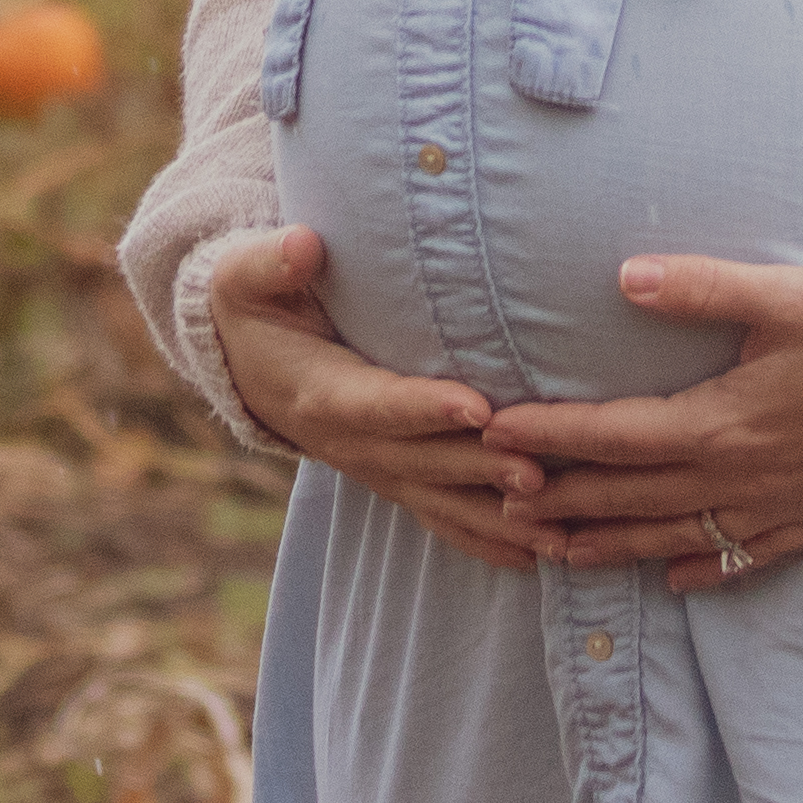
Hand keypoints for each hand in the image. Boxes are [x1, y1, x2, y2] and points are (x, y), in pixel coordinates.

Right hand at [210, 229, 548, 570]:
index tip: (478, 409)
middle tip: (539, 475)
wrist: (248, 365)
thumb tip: (304, 245)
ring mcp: (375, 470)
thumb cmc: (258, 307)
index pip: (377, 405)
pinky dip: (485, 540)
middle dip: (480, 469)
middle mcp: (349, 445)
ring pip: (440, 500)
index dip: (424, 410)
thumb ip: (270, 262)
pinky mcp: (396, 481)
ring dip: (497, 519)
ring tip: (556, 533)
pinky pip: (441, 518)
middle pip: (422, 462)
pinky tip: (535, 557)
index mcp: (318, 394)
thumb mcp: (246, 277)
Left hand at [485, 257, 802, 586]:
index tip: (493, 435)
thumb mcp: (782, 294)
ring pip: (676, 537)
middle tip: (499, 505)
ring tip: (557, 554)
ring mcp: (779, 506)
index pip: (614, 435)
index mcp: (724, 422)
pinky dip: (703, 570)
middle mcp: (742, 476)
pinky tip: (675, 580)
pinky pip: (745, 559)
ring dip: (612, 545)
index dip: (549, 436)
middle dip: (560, 500)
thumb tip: (625, 277)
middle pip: (632, 496)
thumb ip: (700, 288)